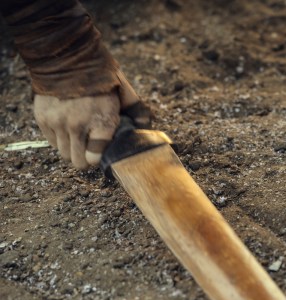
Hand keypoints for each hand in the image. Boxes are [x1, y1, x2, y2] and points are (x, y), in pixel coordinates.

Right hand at [33, 70, 151, 168]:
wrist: (69, 55)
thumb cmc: (102, 75)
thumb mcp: (126, 93)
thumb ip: (137, 113)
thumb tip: (146, 129)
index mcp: (101, 122)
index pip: (95, 159)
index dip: (99, 157)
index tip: (102, 151)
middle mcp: (77, 126)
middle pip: (78, 163)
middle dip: (86, 159)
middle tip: (90, 149)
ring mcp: (58, 123)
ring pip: (64, 154)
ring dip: (72, 149)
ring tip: (79, 137)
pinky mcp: (43, 118)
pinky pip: (51, 141)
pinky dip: (59, 138)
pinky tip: (67, 126)